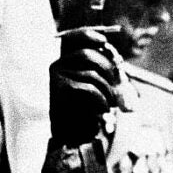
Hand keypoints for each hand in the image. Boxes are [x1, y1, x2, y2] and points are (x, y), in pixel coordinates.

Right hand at [49, 28, 121, 147]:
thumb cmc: (83, 112)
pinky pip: (90, 88)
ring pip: (93, 74)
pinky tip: (103, 109)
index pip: (72, 38)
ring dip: (108, 89)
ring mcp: (56, 77)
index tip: (103, 41)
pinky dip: (102, 99)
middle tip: (117, 82)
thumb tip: (117, 61)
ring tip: (110, 103)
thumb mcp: (92, 89)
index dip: (87, 35)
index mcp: (62, 62)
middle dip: (107, 67)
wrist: (67, 138)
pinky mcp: (61, 90)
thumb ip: (103, 73)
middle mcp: (56, 66)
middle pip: (87, 55)